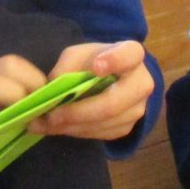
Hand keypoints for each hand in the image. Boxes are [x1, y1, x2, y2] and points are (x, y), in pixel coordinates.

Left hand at [30, 40, 153, 140]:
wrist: (111, 79)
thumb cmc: (93, 61)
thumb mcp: (77, 55)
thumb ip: (67, 66)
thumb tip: (53, 89)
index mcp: (132, 54)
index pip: (130, 55)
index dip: (115, 61)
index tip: (96, 67)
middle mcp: (142, 83)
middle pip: (113, 103)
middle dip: (78, 112)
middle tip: (52, 115)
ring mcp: (137, 108)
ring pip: (104, 123)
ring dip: (73, 126)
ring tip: (47, 124)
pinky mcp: (128, 127)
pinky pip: (102, 133)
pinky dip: (78, 132)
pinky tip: (60, 127)